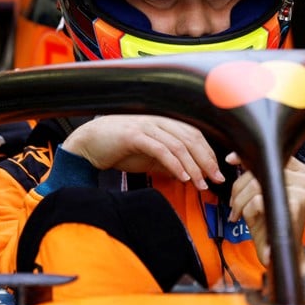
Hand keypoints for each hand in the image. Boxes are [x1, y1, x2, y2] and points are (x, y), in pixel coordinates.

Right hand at [61, 115, 224, 189]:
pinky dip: (174, 164)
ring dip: (193, 166)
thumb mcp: (147, 156)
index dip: (208, 153)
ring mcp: (147, 126)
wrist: (88, 143)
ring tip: (200, 183)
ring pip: (179, 145)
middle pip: (191, 138)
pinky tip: (182, 177)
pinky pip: (161, 150)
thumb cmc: (117, 148)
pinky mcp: (135, 135)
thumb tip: (186, 174)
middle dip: (206, 160)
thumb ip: (166, 162)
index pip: (194, 135)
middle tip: (216, 179)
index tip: (216, 171)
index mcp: (164, 122)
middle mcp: (159, 120)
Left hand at [226, 153, 304, 271]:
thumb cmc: (271, 221)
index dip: (248, 157)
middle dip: (238, 187)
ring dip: (239, 202)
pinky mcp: (293, 206)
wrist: (282, 252)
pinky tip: (252, 222)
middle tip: (234, 205)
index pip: (272, 154)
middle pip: (260, 170)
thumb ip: (256, 171)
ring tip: (239, 213)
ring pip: (256, 185)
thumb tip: (233, 157)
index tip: (231, 160)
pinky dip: (248, 212)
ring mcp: (302, 191)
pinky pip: (257, 201)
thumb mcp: (264, 192)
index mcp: (302, 172)